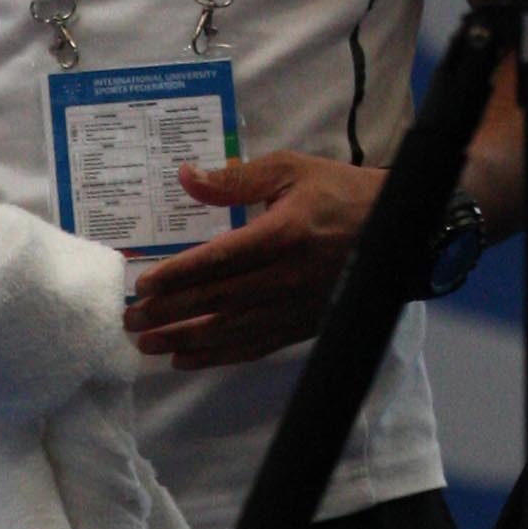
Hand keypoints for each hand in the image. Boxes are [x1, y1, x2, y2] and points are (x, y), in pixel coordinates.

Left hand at [124, 153, 385, 368]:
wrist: (398, 230)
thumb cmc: (341, 193)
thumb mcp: (292, 170)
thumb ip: (237, 178)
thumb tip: (185, 178)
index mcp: (283, 234)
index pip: (218, 260)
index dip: (178, 275)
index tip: (142, 284)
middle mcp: (286, 277)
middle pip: (216, 301)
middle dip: (168, 312)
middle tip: (129, 320)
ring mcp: (294, 307)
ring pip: (229, 330)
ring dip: (183, 339)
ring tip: (145, 344)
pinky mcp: (302, 325)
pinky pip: (253, 346)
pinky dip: (217, 356)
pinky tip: (186, 359)